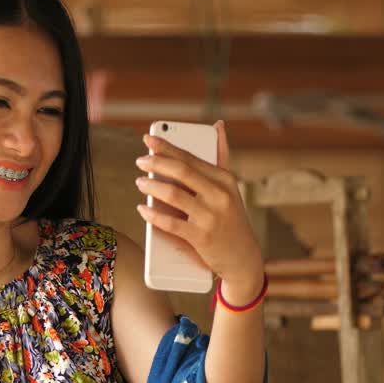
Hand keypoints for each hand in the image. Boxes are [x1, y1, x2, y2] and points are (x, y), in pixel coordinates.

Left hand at [134, 121, 264, 301]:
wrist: (243, 258)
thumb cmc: (231, 218)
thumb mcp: (230, 187)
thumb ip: (221, 156)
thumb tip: (218, 125)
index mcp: (224, 179)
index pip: (191, 157)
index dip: (167, 147)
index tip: (148, 140)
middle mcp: (219, 195)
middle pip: (181, 171)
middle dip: (156, 163)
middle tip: (140, 161)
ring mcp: (211, 217)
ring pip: (173, 195)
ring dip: (152, 187)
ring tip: (141, 183)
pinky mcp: (202, 238)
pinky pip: (171, 224)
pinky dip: (153, 215)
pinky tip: (143, 209)